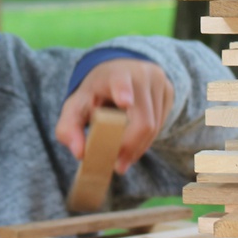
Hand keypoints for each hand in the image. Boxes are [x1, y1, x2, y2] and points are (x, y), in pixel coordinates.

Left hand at [55, 58, 173, 175]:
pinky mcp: (169, 91)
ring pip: (154, 127)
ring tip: (122, 151)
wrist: (119, 70)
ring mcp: (158, 82)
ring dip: (138, 146)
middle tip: (118, 166)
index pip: (119, 81)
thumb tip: (80, 153)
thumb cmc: (95, 93)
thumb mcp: (75, 106)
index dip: (122, 91)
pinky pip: (162, 124)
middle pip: (143, 120)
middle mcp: (140, 74)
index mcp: (113, 74)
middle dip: (130, 147)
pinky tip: (134, 136)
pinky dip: (147, 139)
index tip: (124, 102)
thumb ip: (68, 130)